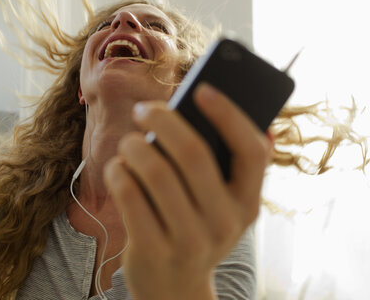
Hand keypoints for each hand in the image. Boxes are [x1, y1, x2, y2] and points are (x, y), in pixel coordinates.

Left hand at [103, 83, 271, 299]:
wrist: (174, 289)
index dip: (229, 115)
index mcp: (248, 203)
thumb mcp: (218, 204)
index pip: (252, 151)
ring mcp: (190, 240)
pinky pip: (129, 194)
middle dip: (163, 120)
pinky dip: (118, 171)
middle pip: (194, 153)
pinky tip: (117, 168)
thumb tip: (216, 109)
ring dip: (135, 146)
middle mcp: (225, 223)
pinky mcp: (153, 250)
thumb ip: (219, 164)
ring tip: (129, 142)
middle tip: (144, 110)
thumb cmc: (194, 229)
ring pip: (156, 171)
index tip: (202, 89)